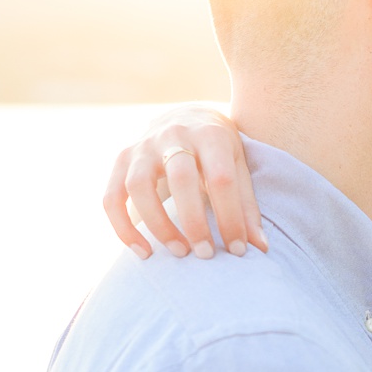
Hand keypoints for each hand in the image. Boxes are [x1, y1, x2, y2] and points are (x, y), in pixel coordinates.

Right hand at [100, 106, 265, 260]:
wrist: (186, 116)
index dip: (230, 216)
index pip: (221, 178)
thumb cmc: (217, 150)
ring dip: (158, 225)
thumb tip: (259, 248)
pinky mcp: (121, 160)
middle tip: (206, 255)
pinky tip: (143, 251)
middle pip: (179, 179)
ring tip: (179, 253)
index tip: (238, 249)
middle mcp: (173, 134)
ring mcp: (142, 146)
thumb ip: (246, 205)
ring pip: (139, 186)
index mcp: (210, 134)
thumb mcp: (237, 166)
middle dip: (193, 221)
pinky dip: (122, 228)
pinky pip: (112, 197)